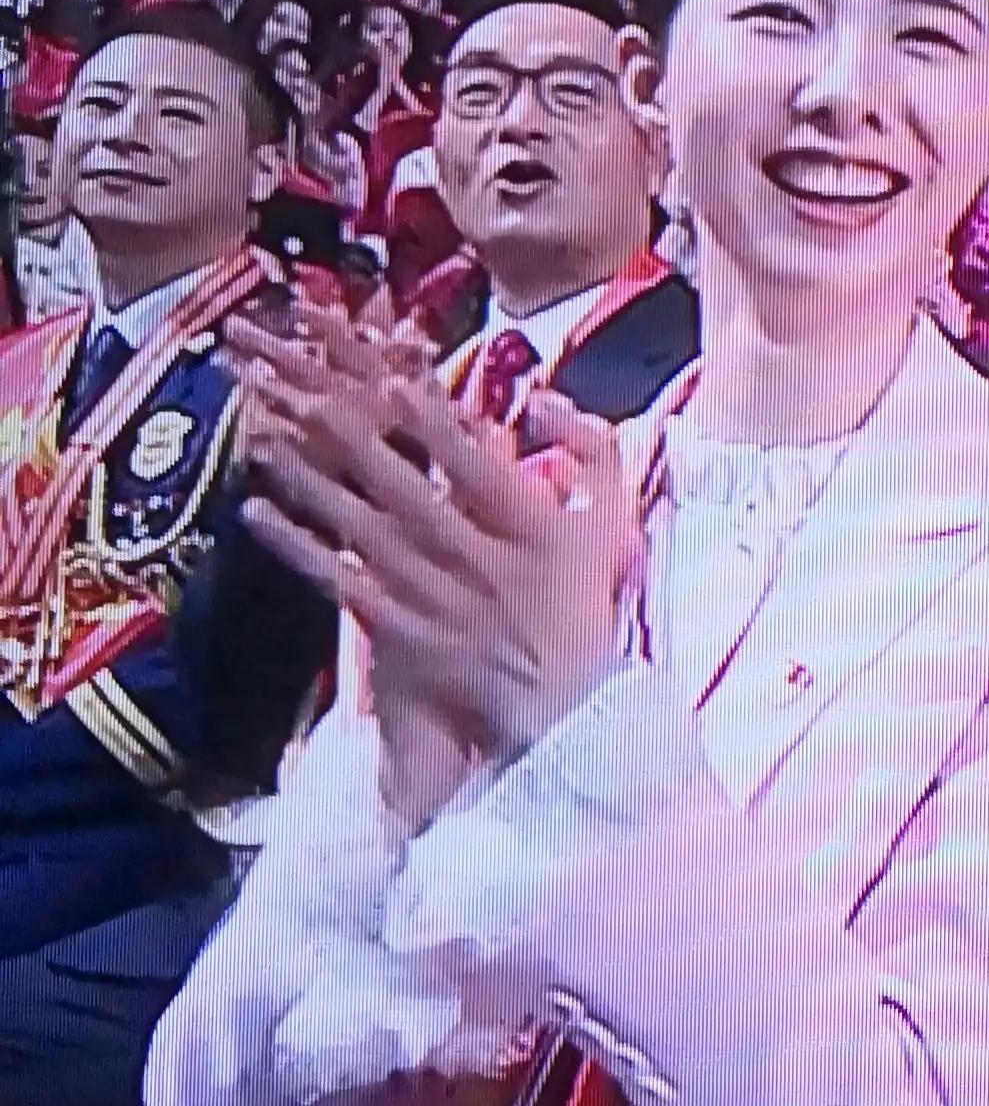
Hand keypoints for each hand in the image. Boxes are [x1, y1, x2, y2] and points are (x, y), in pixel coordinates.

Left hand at [234, 316, 640, 768]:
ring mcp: (437, 600)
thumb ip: (596, 457)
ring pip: (365, 532)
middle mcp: (482, 564)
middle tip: (301, 397)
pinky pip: (340, 583)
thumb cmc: (585, 612)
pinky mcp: (401, 633)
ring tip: (264, 443)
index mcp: (537, 534)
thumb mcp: (613, 528)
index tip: (395, 387)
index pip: (480, 470)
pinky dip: (297, 547)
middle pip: (409, 494)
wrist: (567, 718)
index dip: (436, 428)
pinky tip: (258, 514)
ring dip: (311, 486)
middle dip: (355, 444)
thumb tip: (547, 400)